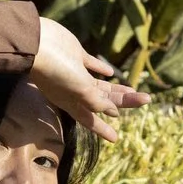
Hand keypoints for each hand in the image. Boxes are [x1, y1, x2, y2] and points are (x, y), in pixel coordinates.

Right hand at [29, 18, 149, 142]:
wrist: (38, 44)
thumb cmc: (57, 71)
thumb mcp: (79, 91)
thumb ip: (96, 102)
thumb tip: (112, 110)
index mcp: (72, 102)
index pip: (91, 120)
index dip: (103, 129)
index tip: (115, 139)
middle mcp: (73, 90)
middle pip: (102, 100)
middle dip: (122, 102)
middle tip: (144, 100)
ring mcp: (74, 72)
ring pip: (99, 83)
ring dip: (115, 88)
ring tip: (132, 91)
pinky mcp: (75, 55)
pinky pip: (91, 64)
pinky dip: (102, 69)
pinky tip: (111, 72)